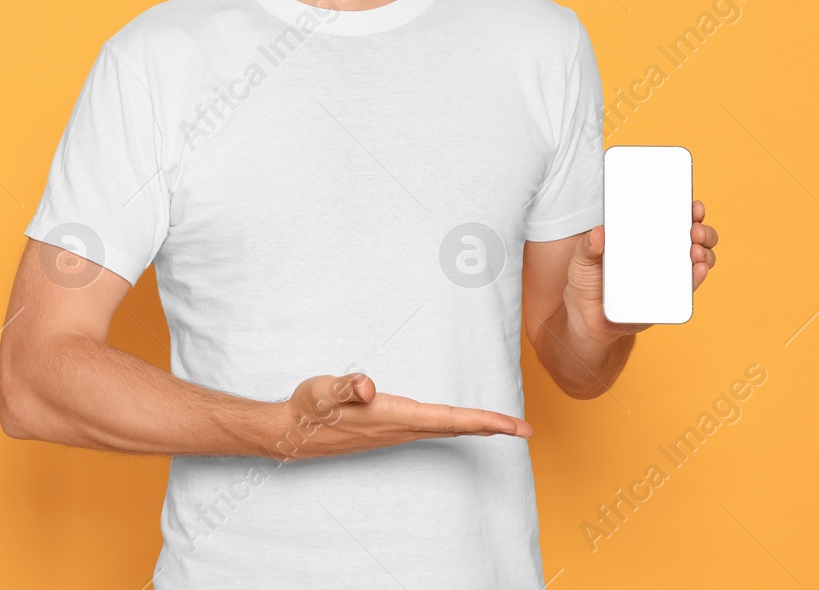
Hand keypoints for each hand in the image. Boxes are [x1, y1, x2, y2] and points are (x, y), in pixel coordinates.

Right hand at [269, 373, 531, 460]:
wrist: (292, 433)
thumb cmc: (310, 408)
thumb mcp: (323, 391)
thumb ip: (345, 387)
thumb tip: (367, 386)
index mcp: (394, 417)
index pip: (448, 419)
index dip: (484, 421)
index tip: (515, 427)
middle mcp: (400, 428)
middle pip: (455, 427)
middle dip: (491, 427)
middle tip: (526, 429)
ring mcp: (395, 431)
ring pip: (445, 429)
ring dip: (474, 426)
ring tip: (502, 425)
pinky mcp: (388, 428)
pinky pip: (432, 427)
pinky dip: (453, 424)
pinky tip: (457, 422)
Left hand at [562, 199, 719, 345]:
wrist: (586, 319)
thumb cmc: (587, 282)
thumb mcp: (582, 259)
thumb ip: (588, 246)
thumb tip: (599, 232)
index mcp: (642, 239)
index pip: (671, 220)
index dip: (688, 212)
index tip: (694, 206)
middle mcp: (660, 255)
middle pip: (692, 239)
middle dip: (701, 231)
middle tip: (695, 230)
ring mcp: (666, 277)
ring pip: (696, 261)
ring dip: (704, 253)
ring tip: (695, 250)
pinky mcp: (667, 300)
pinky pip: (688, 289)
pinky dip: (696, 278)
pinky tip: (697, 270)